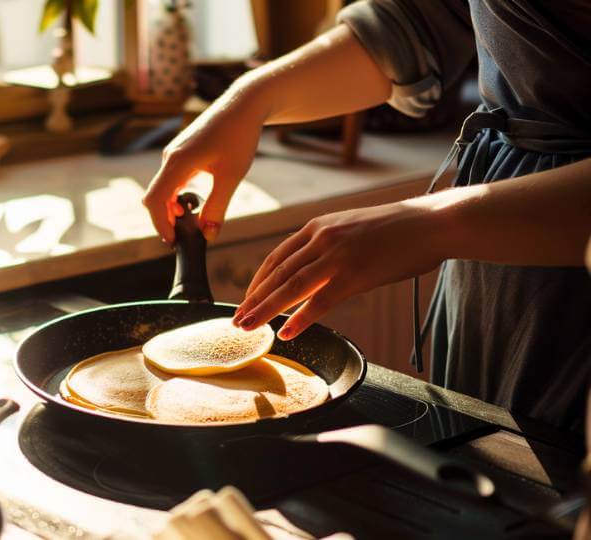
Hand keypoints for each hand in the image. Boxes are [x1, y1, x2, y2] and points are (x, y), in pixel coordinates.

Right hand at [143, 85, 266, 243]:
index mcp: (178, 162)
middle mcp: (170, 156)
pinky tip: (192, 203)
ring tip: (189, 223)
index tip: (172, 241)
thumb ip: (217, 207)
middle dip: (164, 219)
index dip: (160, 224)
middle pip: (155, 196)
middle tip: (181, 238)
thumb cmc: (239, 136)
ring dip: (171, 208)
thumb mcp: (231, 176)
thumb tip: (208, 235)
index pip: (156, 200)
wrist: (244, 105)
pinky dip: (176, 196)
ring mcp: (173, 153)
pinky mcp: (180, 151)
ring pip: (162, 188)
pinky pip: (170, 179)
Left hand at [232, 199, 449, 338]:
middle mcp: (322, 238)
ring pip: (291, 287)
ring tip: (247, 327)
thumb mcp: (349, 228)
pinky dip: (300, 318)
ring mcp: (337, 256)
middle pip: (277, 274)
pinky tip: (286, 332)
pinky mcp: (356, 274)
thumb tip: (308, 270)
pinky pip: (321, 301)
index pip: (277, 257)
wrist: (432, 223)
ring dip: (265, 309)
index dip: (257, 281)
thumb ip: (325, 246)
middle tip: (236, 319)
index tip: (246, 300)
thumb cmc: (395, 230)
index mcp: (317, 226)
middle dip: (253, 299)